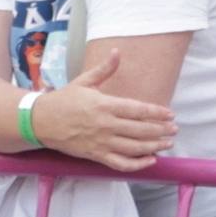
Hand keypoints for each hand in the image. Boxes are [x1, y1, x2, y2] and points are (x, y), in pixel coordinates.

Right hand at [28, 49, 178, 172]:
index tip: (170, 114)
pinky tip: (150, 160)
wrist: (41, 121)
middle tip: (174, 129)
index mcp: (104, 104)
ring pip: (134, 147)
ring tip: (168, 143)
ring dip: (155, 146)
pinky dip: (138, 164)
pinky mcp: (96, 155)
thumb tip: (117, 52)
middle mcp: (105, 124)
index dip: (157, 112)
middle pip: (140, 129)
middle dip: (161, 130)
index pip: (138, 109)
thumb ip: (104, 69)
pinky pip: (121, 163)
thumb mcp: (84, 81)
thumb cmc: (63, 100)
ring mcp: (101, 142)